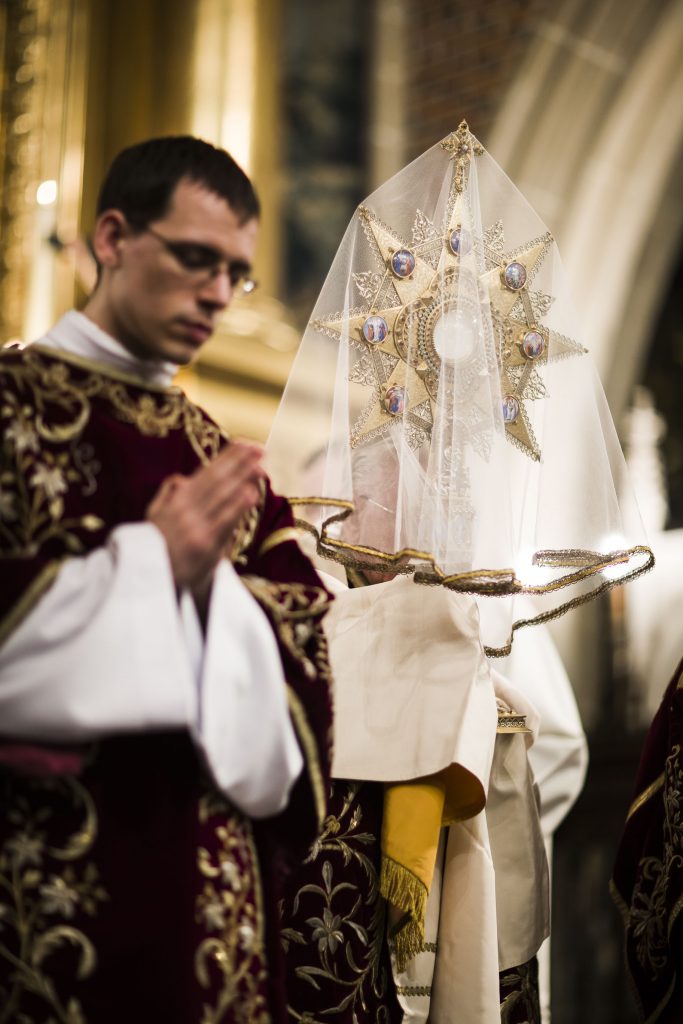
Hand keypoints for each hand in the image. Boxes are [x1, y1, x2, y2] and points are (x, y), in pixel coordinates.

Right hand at [146, 441, 264, 590]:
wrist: (147, 581)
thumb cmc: (153, 549)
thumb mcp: (153, 517)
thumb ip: (167, 496)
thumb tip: (181, 477)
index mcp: (176, 501)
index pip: (206, 473)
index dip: (226, 457)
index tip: (244, 443)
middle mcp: (185, 509)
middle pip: (217, 480)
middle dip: (239, 462)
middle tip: (259, 449)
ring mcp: (195, 526)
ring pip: (222, 496)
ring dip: (243, 479)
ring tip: (260, 466)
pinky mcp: (204, 545)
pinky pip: (224, 522)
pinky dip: (237, 506)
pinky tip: (251, 494)